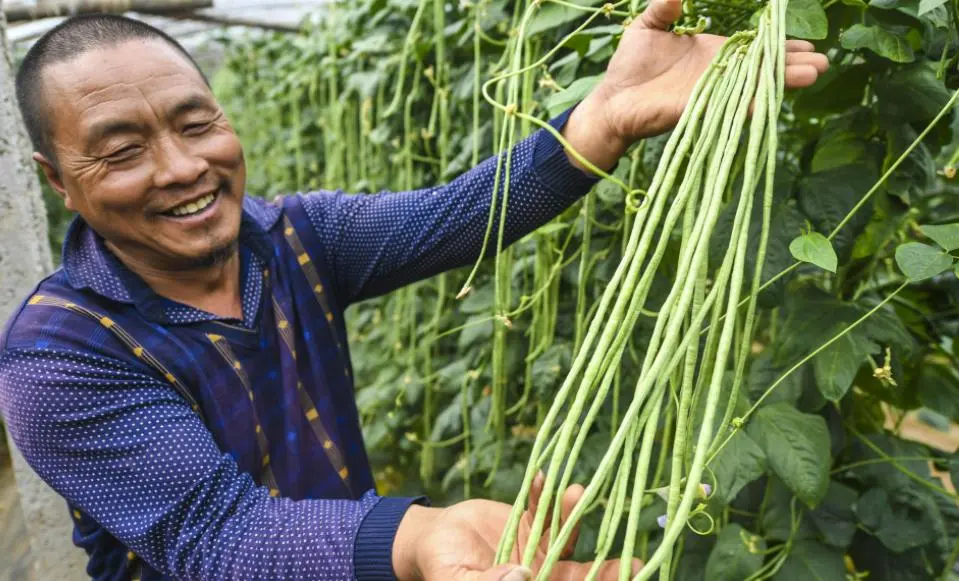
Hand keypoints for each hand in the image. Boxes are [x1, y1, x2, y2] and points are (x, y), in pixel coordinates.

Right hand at [392, 472, 639, 579]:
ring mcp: (537, 549)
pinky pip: (542, 509)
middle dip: (609, 570)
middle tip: (634, 561)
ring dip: (573, 516)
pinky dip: (543, 494)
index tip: (627, 576)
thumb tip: (523, 577)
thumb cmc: (441, 565)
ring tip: (576, 492)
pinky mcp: (530, 522)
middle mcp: (540, 575)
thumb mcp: (458, 578)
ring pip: (566, 537)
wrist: (433, 537)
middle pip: (580, 576)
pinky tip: (543, 478)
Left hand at [563, 0, 828, 171]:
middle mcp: (718, 74)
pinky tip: (768, 100)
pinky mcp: (697, 109)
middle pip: (762, 68)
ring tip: (813, 74)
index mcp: (713, 53)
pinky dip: (748, 104)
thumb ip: (665, 7)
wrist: (611, 99)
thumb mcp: (647, 26)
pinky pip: (727, 106)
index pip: (754, 48)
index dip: (778, 45)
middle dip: (791, 64)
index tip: (808, 43)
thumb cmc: (629, 65)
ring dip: (781, 81)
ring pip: (752, 86)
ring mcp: (711, 93)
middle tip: (823, 62)